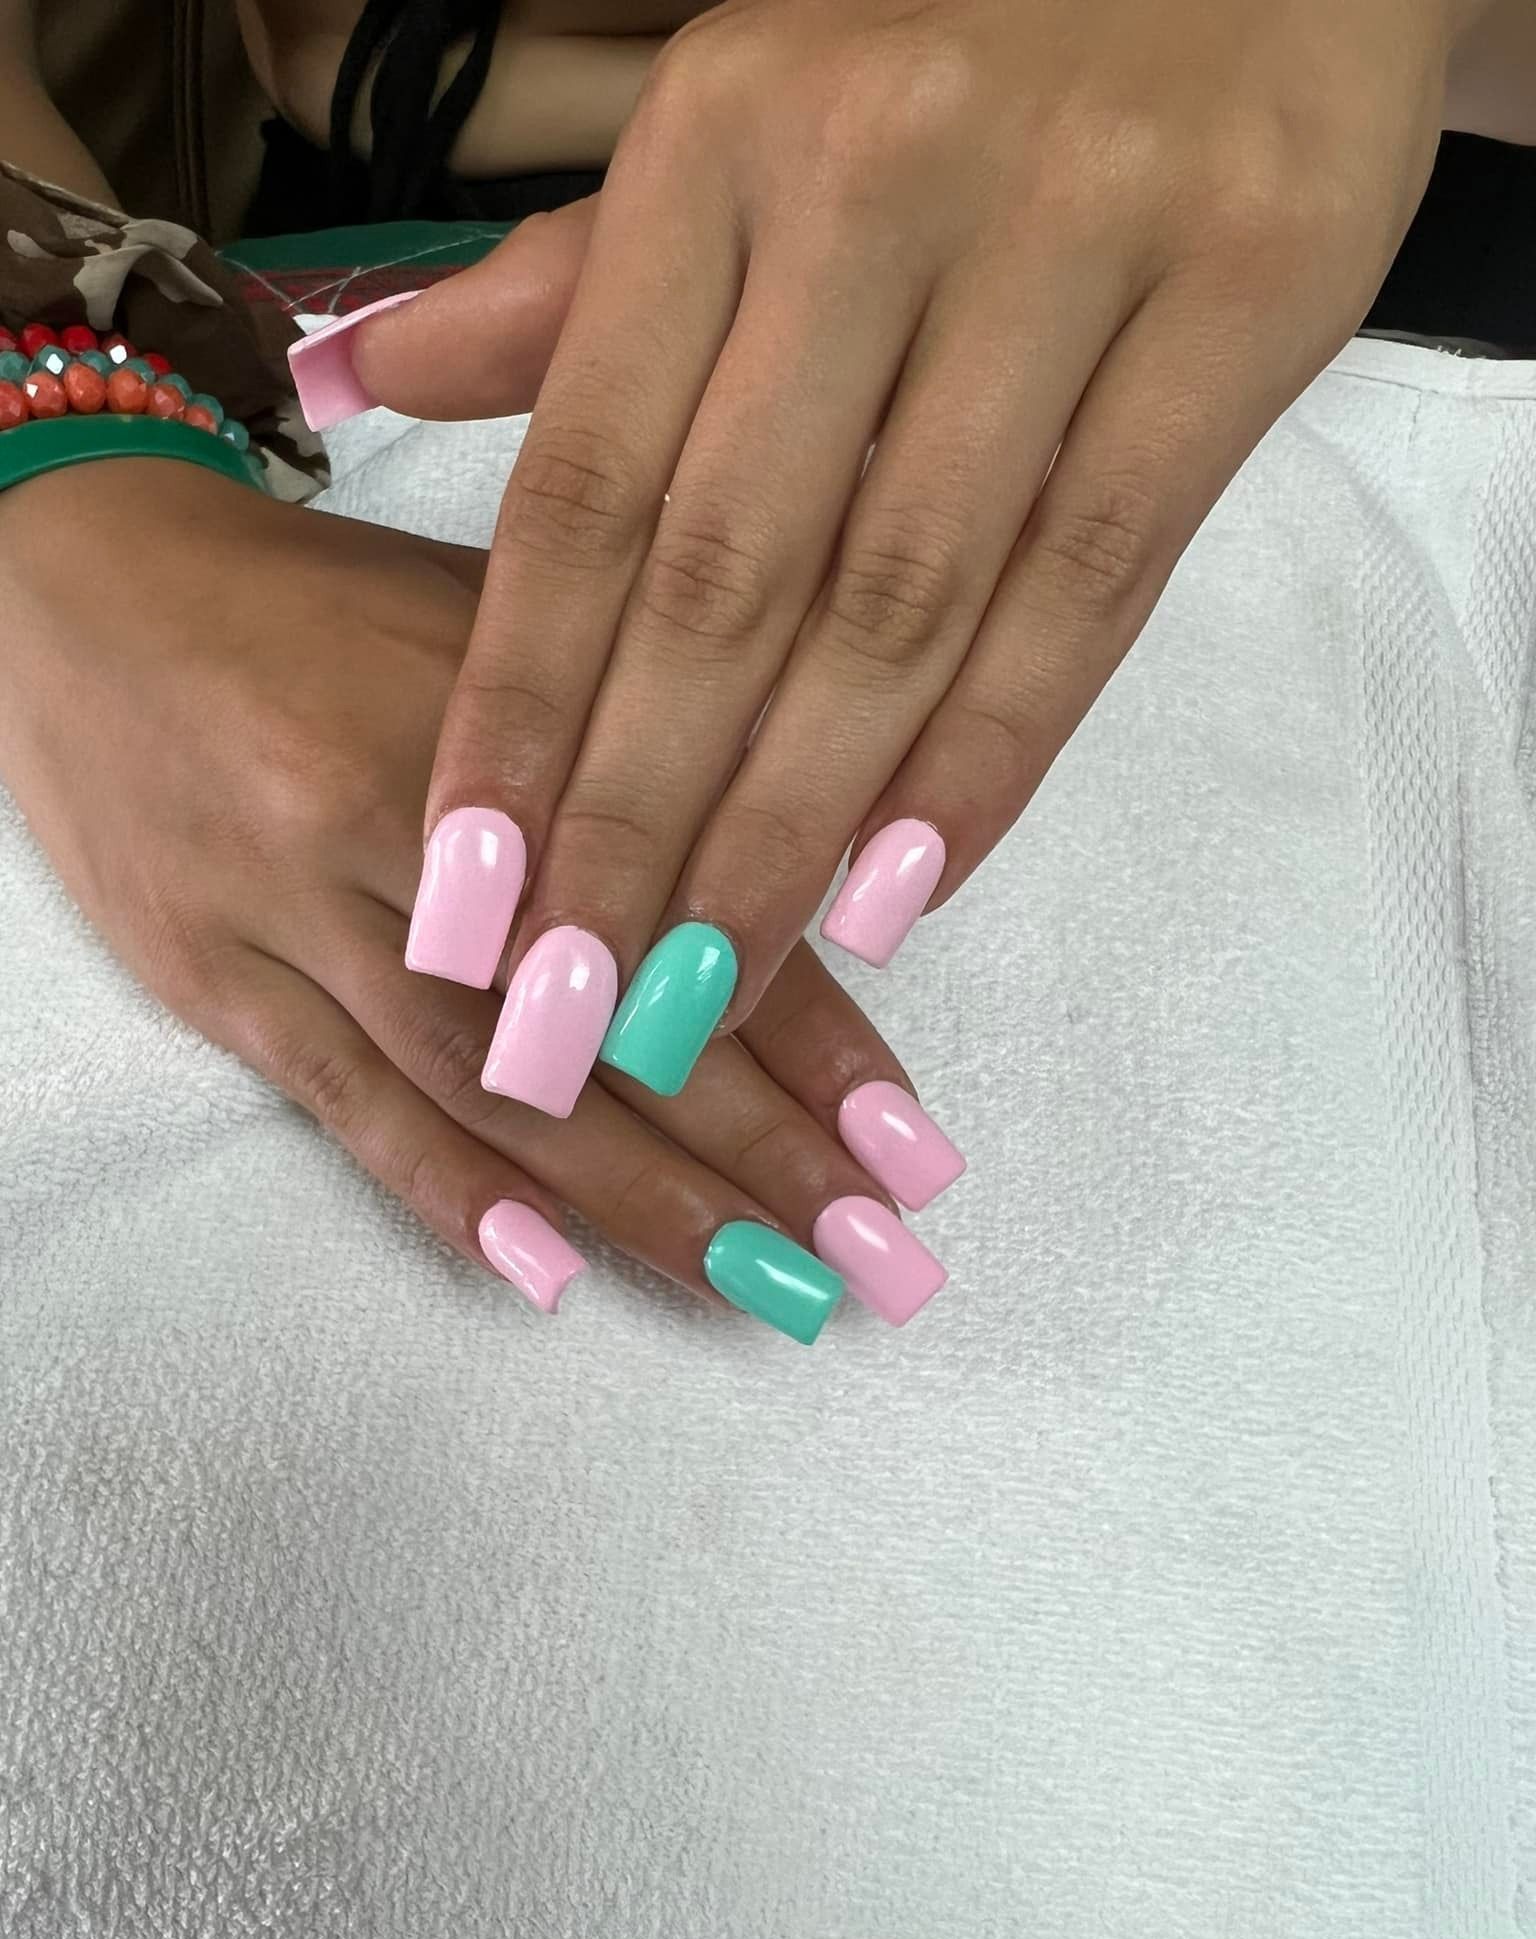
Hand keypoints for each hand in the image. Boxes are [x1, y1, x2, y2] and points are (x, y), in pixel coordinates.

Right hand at [0, 462, 960, 1338]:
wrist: (79, 589)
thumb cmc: (327, 605)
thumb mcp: (508, 619)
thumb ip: (645, 740)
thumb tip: (815, 884)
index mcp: (512, 713)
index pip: (694, 904)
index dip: (815, 1037)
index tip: (911, 1146)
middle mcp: (409, 822)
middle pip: (603, 1019)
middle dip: (756, 1155)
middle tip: (873, 1258)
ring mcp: (293, 908)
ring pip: (485, 1083)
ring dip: (633, 1202)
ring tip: (757, 1289)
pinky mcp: (213, 975)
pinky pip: (340, 1105)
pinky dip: (445, 1193)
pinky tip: (551, 1271)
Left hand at [358, 0, 1460, 1099]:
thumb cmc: (959, 40)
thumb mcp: (741, 124)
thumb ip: (574, 286)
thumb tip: (373, 378)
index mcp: (722, 148)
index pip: (588, 490)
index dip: (518, 712)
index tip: (467, 895)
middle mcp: (873, 190)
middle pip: (727, 581)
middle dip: (637, 821)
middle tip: (574, 1008)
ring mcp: (1066, 244)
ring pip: (901, 603)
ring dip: (793, 826)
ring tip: (712, 987)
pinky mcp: (1240, 300)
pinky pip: (1092, 578)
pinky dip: (995, 752)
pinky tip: (902, 888)